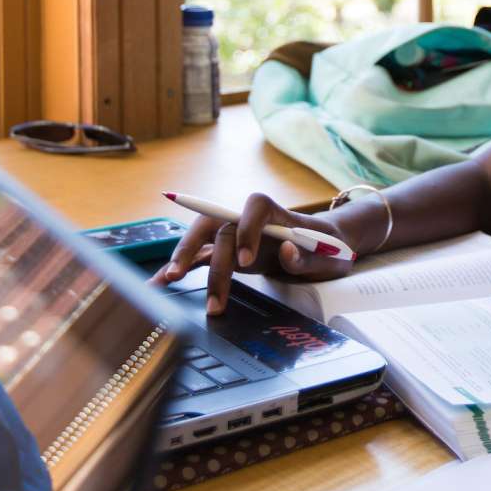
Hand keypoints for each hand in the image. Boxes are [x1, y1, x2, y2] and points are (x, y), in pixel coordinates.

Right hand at [150, 193, 354, 314]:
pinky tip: (158, 283)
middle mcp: (250, 220)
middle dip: (197, 245)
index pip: (255, 207)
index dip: (247, 230)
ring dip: (184, 258)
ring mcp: (236, 236)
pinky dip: (180, 268)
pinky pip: (201, 259)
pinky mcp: (228, 254)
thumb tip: (285, 252)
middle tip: (184, 273)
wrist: (325, 249)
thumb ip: (311, 257)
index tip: (245, 261)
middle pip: (217, 222)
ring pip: (202, 238)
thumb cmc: (329, 250)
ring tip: (168, 281)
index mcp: (277, 213)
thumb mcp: (332, 257)